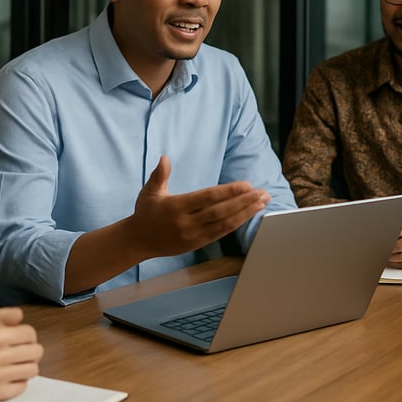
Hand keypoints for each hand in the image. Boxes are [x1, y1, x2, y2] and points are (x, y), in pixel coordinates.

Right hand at [0, 306, 42, 401]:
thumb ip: (4, 316)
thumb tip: (22, 319)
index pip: (31, 334)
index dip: (27, 336)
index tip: (21, 340)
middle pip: (36, 351)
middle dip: (30, 351)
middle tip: (21, 352)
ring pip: (33, 370)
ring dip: (26, 366)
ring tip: (16, 364)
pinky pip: (22, 386)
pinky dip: (18, 382)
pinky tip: (8, 377)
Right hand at [127, 155, 268, 257]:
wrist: (139, 240)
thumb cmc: (146, 211)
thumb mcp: (149, 191)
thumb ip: (159, 174)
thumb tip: (165, 157)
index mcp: (176, 207)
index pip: (207, 198)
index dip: (228, 192)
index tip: (246, 185)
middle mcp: (186, 223)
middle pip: (220, 212)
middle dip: (244, 203)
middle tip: (262, 193)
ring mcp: (193, 235)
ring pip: (224, 224)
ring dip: (245, 214)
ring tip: (261, 203)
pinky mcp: (197, 244)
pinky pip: (220, 233)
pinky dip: (236, 224)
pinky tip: (248, 215)